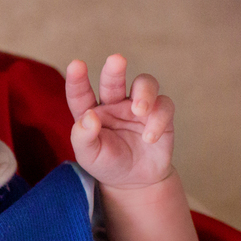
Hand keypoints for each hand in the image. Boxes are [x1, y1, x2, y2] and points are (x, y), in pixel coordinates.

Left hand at [65, 54, 175, 188]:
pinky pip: (164, 106)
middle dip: (114, 70)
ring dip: (144, 93)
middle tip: (116, 60)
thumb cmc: (106, 162)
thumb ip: (83, 137)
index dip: (77, 79)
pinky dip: (158, 119)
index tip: (76, 65)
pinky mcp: (160, 114)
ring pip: (145, 84)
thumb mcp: (88, 156)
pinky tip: (150, 137)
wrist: (134, 179)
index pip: (81, 93)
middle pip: (113, 81)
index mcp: (91, 111)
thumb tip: (89, 116)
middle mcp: (114, 104)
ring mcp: (138, 106)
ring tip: (140, 110)